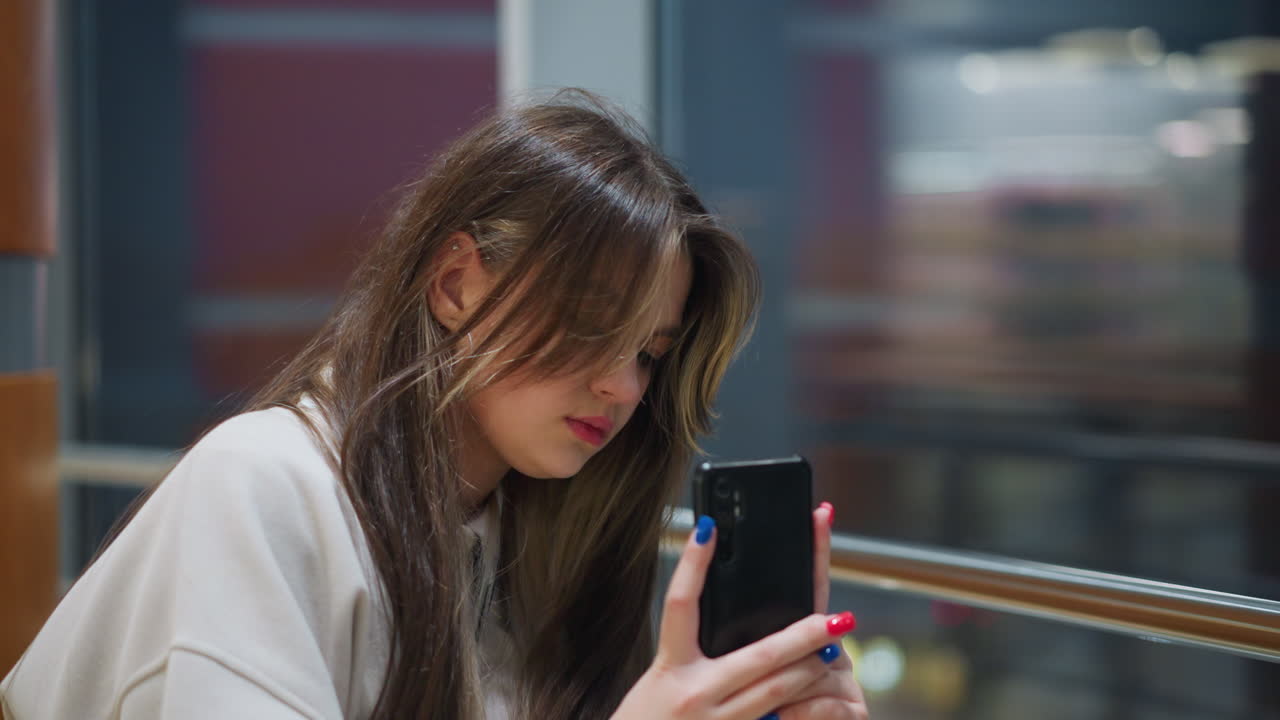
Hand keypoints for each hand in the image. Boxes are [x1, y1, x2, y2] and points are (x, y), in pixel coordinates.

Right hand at [611, 512, 862, 719]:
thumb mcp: (659, 680)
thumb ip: (688, 655)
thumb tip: (726, 622)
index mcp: (670, 667)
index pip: (680, 603)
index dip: (693, 564)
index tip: (708, 529)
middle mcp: (694, 693)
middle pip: (760, 654)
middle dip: (804, 635)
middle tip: (836, 618)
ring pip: (778, 690)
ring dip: (811, 671)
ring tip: (835, 654)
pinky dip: (799, 709)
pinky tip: (817, 699)